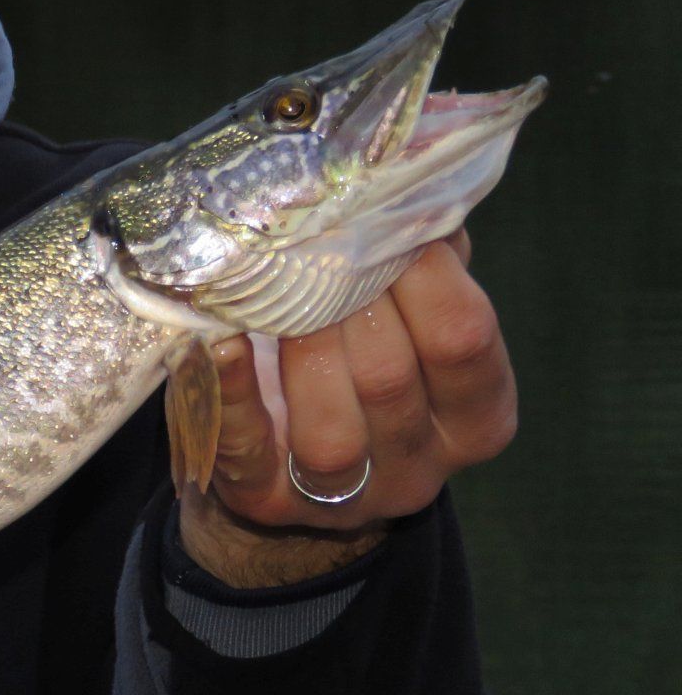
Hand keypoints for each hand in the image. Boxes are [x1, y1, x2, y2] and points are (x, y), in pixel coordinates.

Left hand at [180, 232, 517, 587]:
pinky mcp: (265, 500)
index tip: (380, 223)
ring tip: (271, 297)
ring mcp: (344, 496)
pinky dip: (232, 392)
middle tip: (312, 248)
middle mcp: (420, 465)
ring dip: (297, 351)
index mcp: (476, 414)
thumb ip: (421, 262)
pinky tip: (218, 342)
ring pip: (330, 432)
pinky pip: (247, 449)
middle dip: (349, 303)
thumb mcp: (402, 315)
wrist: (282, 455)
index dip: (425, 276)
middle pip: (391, 380)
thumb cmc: (352, 358)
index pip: (464, 340)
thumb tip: (412, 194)